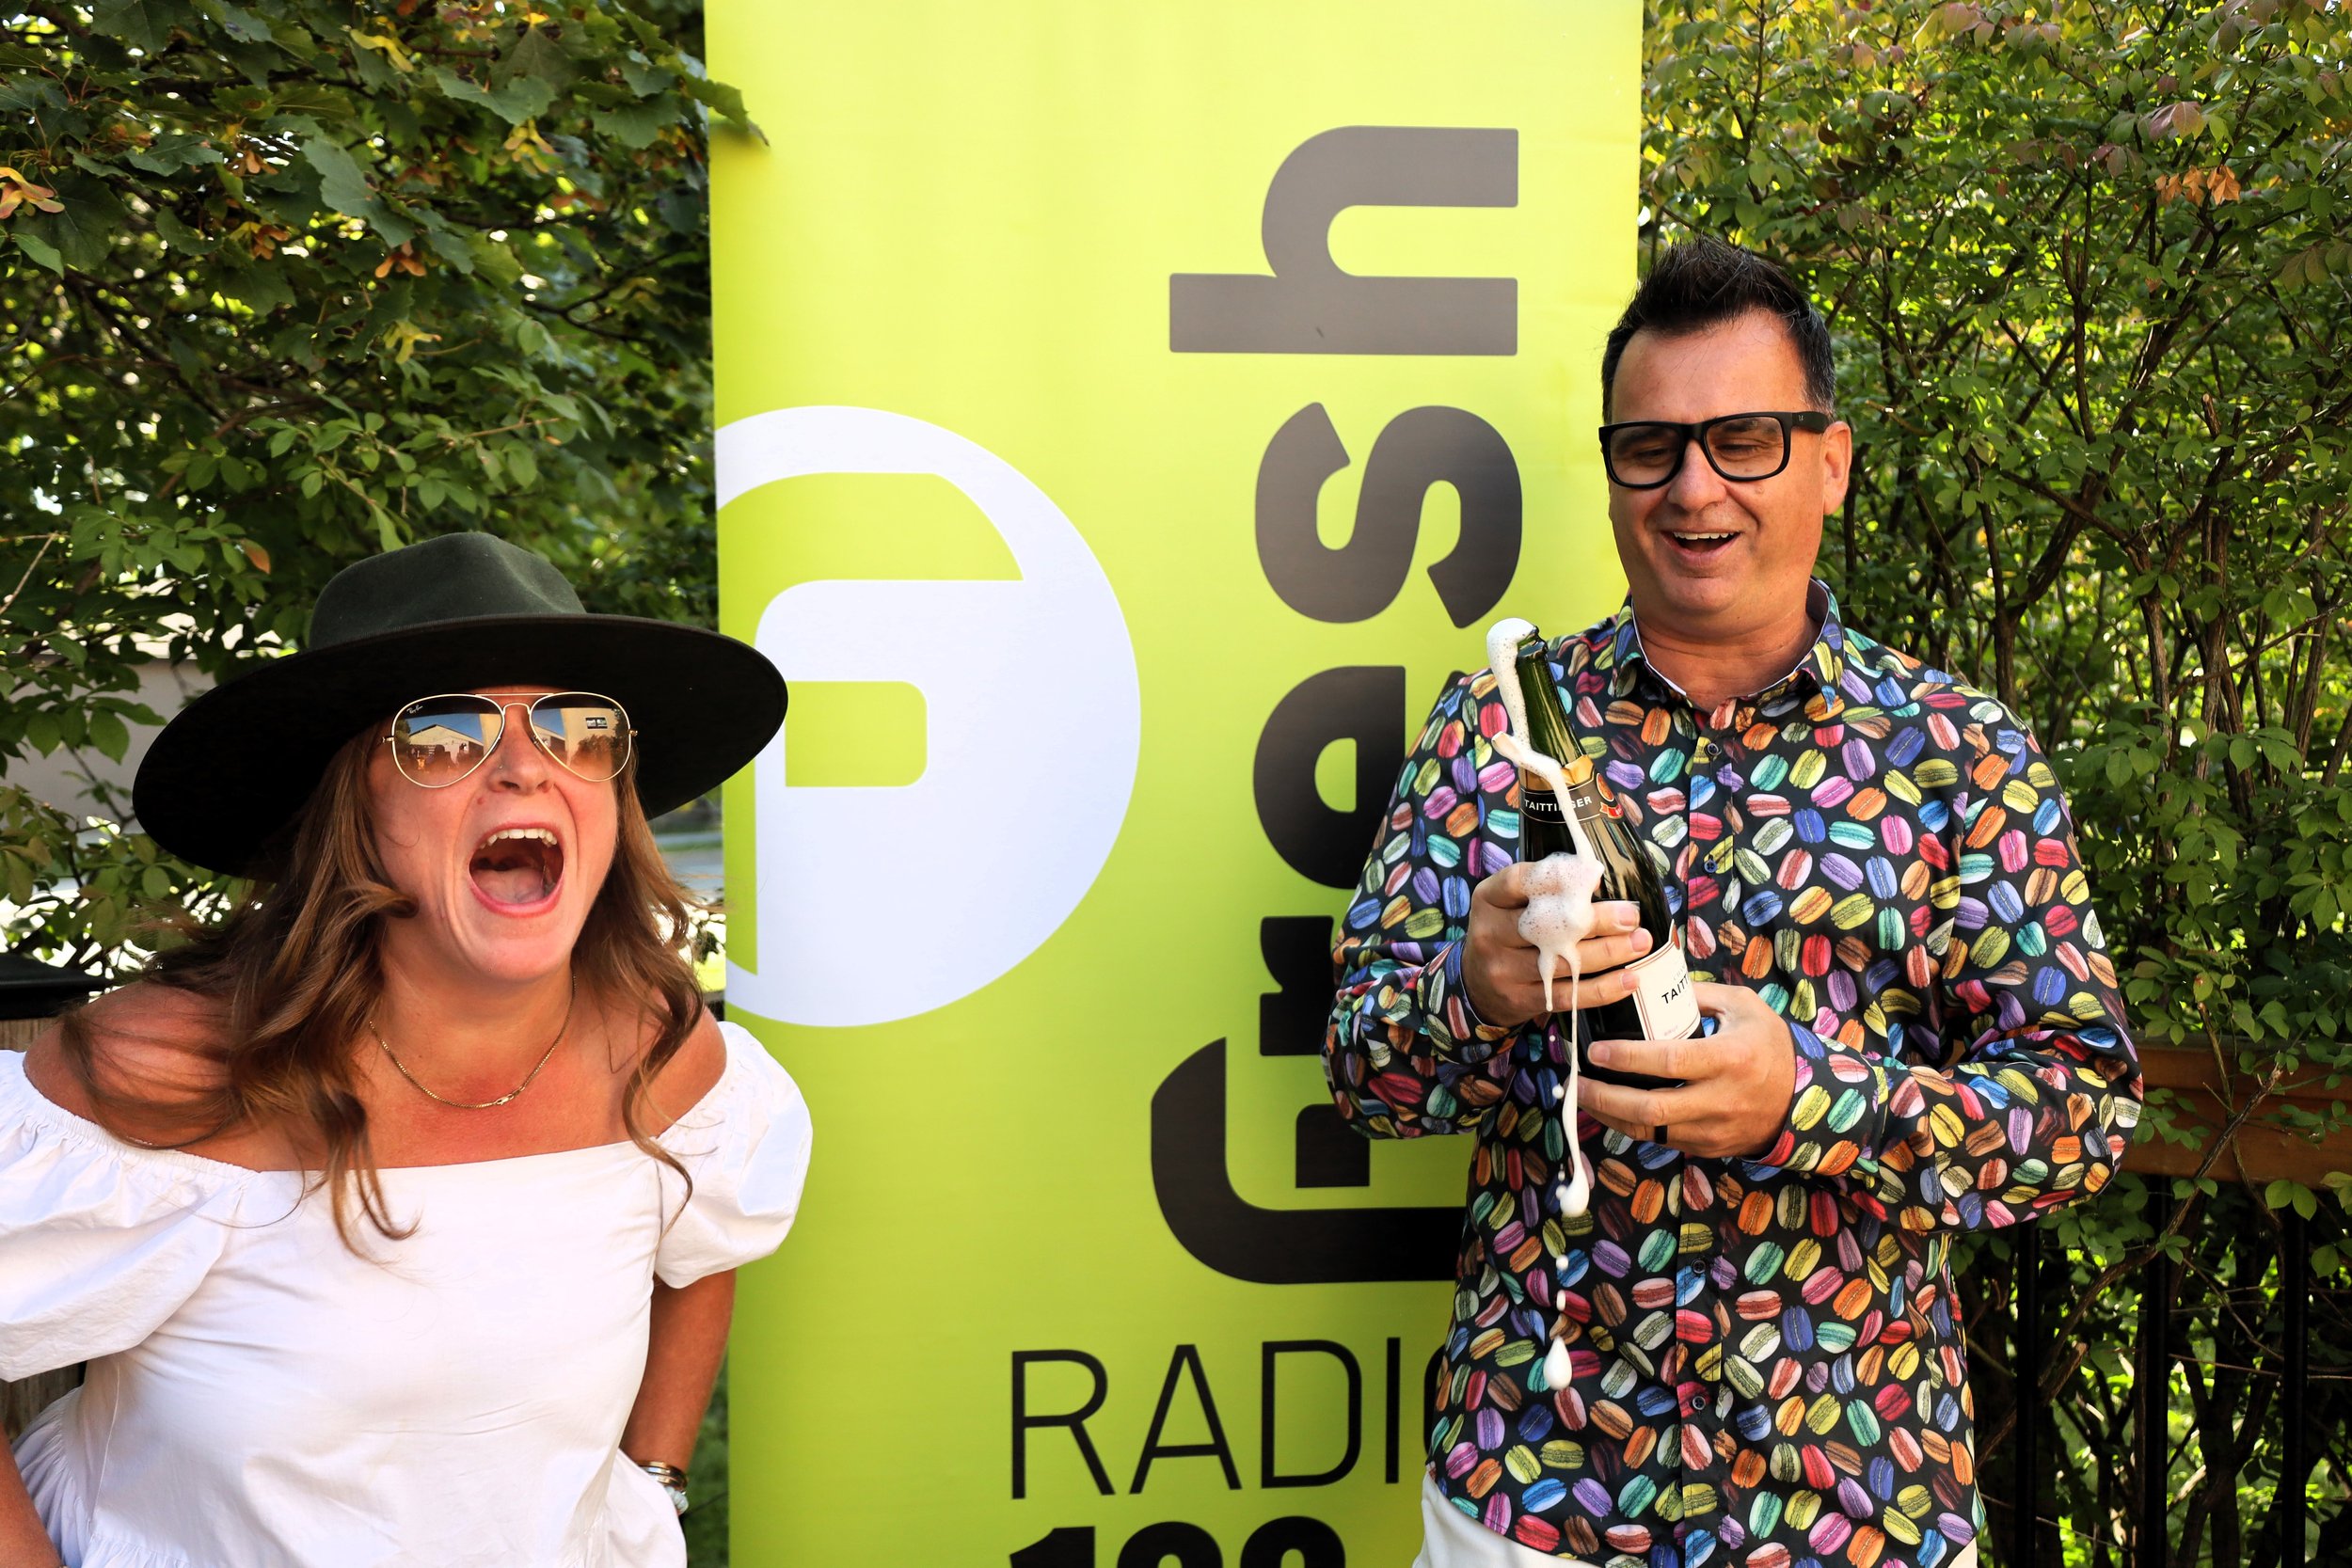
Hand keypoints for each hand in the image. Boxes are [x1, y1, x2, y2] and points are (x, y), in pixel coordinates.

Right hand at [1461, 866, 1653, 1027]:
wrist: (1476, 986)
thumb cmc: (1504, 933)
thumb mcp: (1507, 903)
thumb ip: (1541, 890)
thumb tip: (1594, 879)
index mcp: (1488, 900)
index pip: (1518, 881)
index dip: (1557, 878)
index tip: (1595, 877)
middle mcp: (1490, 934)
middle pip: (1547, 924)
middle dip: (1596, 920)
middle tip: (1631, 915)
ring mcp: (1504, 970)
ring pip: (1562, 961)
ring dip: (1609, 952)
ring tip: (1640, 942)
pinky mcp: (1521, 1000)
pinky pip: (1568, 995)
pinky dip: (1603, 989)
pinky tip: (1629, 979)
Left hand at [1579, 982, 1797, 1158]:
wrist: (1803, 1100)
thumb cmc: (1769, 1045)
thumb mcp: (1745, 1007)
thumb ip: (1700, 994)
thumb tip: (1653, 983)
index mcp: (1730, 1058)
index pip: (1669, 1061)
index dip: (1627, 1057)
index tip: (1595, 1050)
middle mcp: (1721, 1099)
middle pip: (1651, 1107)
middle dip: (1605, 1096)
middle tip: (1576, 1080)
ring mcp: (1714, 1129)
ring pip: (1650, 1131)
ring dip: (1610, 1115)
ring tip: (1583, 1095)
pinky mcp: (1708, 1148)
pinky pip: (1662, 1140)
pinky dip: (1632, 1126)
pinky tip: (1612, 1109)